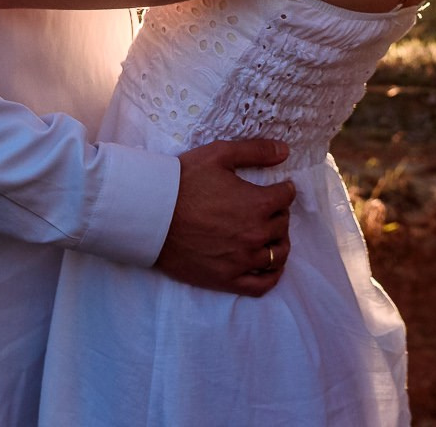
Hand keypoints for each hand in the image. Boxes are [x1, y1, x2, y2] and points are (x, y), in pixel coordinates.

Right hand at [153, 139, 295, 296]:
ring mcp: (242, 260)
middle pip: (282, 225)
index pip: (286, 197)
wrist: (150, 214)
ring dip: (278, 243)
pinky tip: (270, 268)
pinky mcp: (227, 279)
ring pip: (278, 255)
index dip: (283, 189)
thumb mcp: (219, 154)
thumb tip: (284, 150)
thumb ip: (255, 151)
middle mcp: (255, 234)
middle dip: (278, 214)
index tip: (278, 188)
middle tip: (268, 209)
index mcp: (258, 204)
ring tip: (270, 235)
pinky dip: (272, 277)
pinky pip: (261, 285)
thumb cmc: (183, 181)